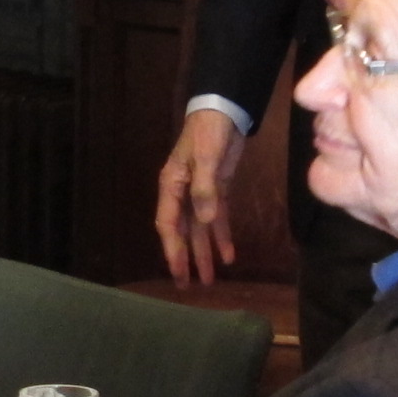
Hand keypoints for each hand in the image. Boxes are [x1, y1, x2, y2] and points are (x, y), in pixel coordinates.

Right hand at [155, 108, 246, 284]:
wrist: (224, 110)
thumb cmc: (209, 132)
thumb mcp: (206, 158)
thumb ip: (205, 190)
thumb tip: (205, 222)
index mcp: (172, 185)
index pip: (169, 224)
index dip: (173, 249)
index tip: (178, 271)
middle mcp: (182, 193)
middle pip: (182, 232)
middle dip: (186, 258)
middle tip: (188, 286)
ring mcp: (199, 192)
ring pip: (200, 230)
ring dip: (204, 253)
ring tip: (209, 280)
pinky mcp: (217, 189)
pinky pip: (218, 218)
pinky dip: (222, 237)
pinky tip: (228, 256)